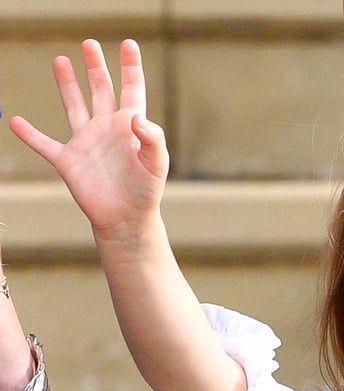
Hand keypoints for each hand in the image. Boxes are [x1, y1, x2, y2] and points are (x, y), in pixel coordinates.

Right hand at [9, 39, 167, 239]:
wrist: (127, 220)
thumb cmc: (146, 193)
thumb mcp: (156, 165)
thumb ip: (152, 139)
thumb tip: (136, 119)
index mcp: (130, 126)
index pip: (132, 89)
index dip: (131, 67)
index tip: (129, 44)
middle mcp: (106, 129)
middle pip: (101, 89)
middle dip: (96, 67)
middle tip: (89, 43)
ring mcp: (86, 143)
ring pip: (74, 106)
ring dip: (67, 85)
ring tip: (60, 61)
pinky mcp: (68, 161)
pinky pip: (44, 144)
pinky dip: (29, 134)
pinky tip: (14, 121)